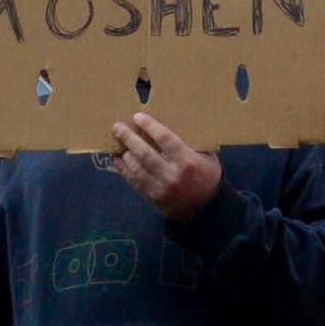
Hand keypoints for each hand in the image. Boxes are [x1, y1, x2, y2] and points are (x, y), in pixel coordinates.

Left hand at [107, 112, 222, 220]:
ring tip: (117, 139)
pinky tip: (117, 158)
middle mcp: (172, 175)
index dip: (150, 126)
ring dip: (124, 152)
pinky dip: (123, 168)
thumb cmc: (207, 177)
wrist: (205, 209)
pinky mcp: (152, 197)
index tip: (138, 117)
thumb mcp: (208, 157)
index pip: (165, 139)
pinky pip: (134, 180)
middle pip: (145, 153)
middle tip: (118, 126)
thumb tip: (173, 122)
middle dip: (129, 138)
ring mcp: (160, 188)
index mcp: (188, 161)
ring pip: (136, 167)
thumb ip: (192, 142)